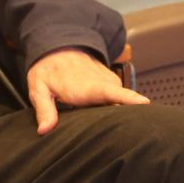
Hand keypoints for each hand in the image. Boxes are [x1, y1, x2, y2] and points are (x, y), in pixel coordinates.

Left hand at [27, 48, 147, 135]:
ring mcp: (110, 83)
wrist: (59, 47)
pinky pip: (119, 99)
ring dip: (119, 115)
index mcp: (87, 87)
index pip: (112, 93)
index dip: (129, 99)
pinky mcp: (113, 84)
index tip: (145, 104)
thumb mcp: (39, 88)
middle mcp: (104, 84)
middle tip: (127, 135)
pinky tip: (106, 116)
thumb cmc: (48, 68)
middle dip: (128, 120)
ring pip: (121, 104)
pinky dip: (115, 107)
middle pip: (123, 105)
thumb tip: (44, 130)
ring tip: (116, 129)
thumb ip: (44, 109)